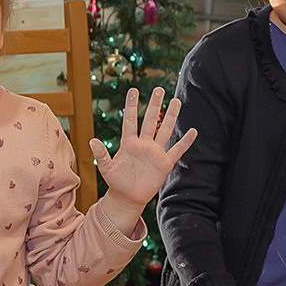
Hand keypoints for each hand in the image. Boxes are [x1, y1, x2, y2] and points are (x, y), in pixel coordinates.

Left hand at [91, 87, 198, 211]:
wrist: (128, 197)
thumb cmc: (116, 181)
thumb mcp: (106, 169)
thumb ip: (101, 155)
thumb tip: (92, 141)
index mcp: (129, 143)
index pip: (130, 120)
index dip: (132, 105)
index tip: (134, 90)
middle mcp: (143, 144)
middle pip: (150, 120)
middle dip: (154, 105)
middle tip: (158, 89)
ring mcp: (155, 152)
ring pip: (165, 130)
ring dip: (171, 116)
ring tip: (176, 101)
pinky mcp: (165, 163)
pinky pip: (177, 150)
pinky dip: (185, 142)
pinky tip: (193, 131)